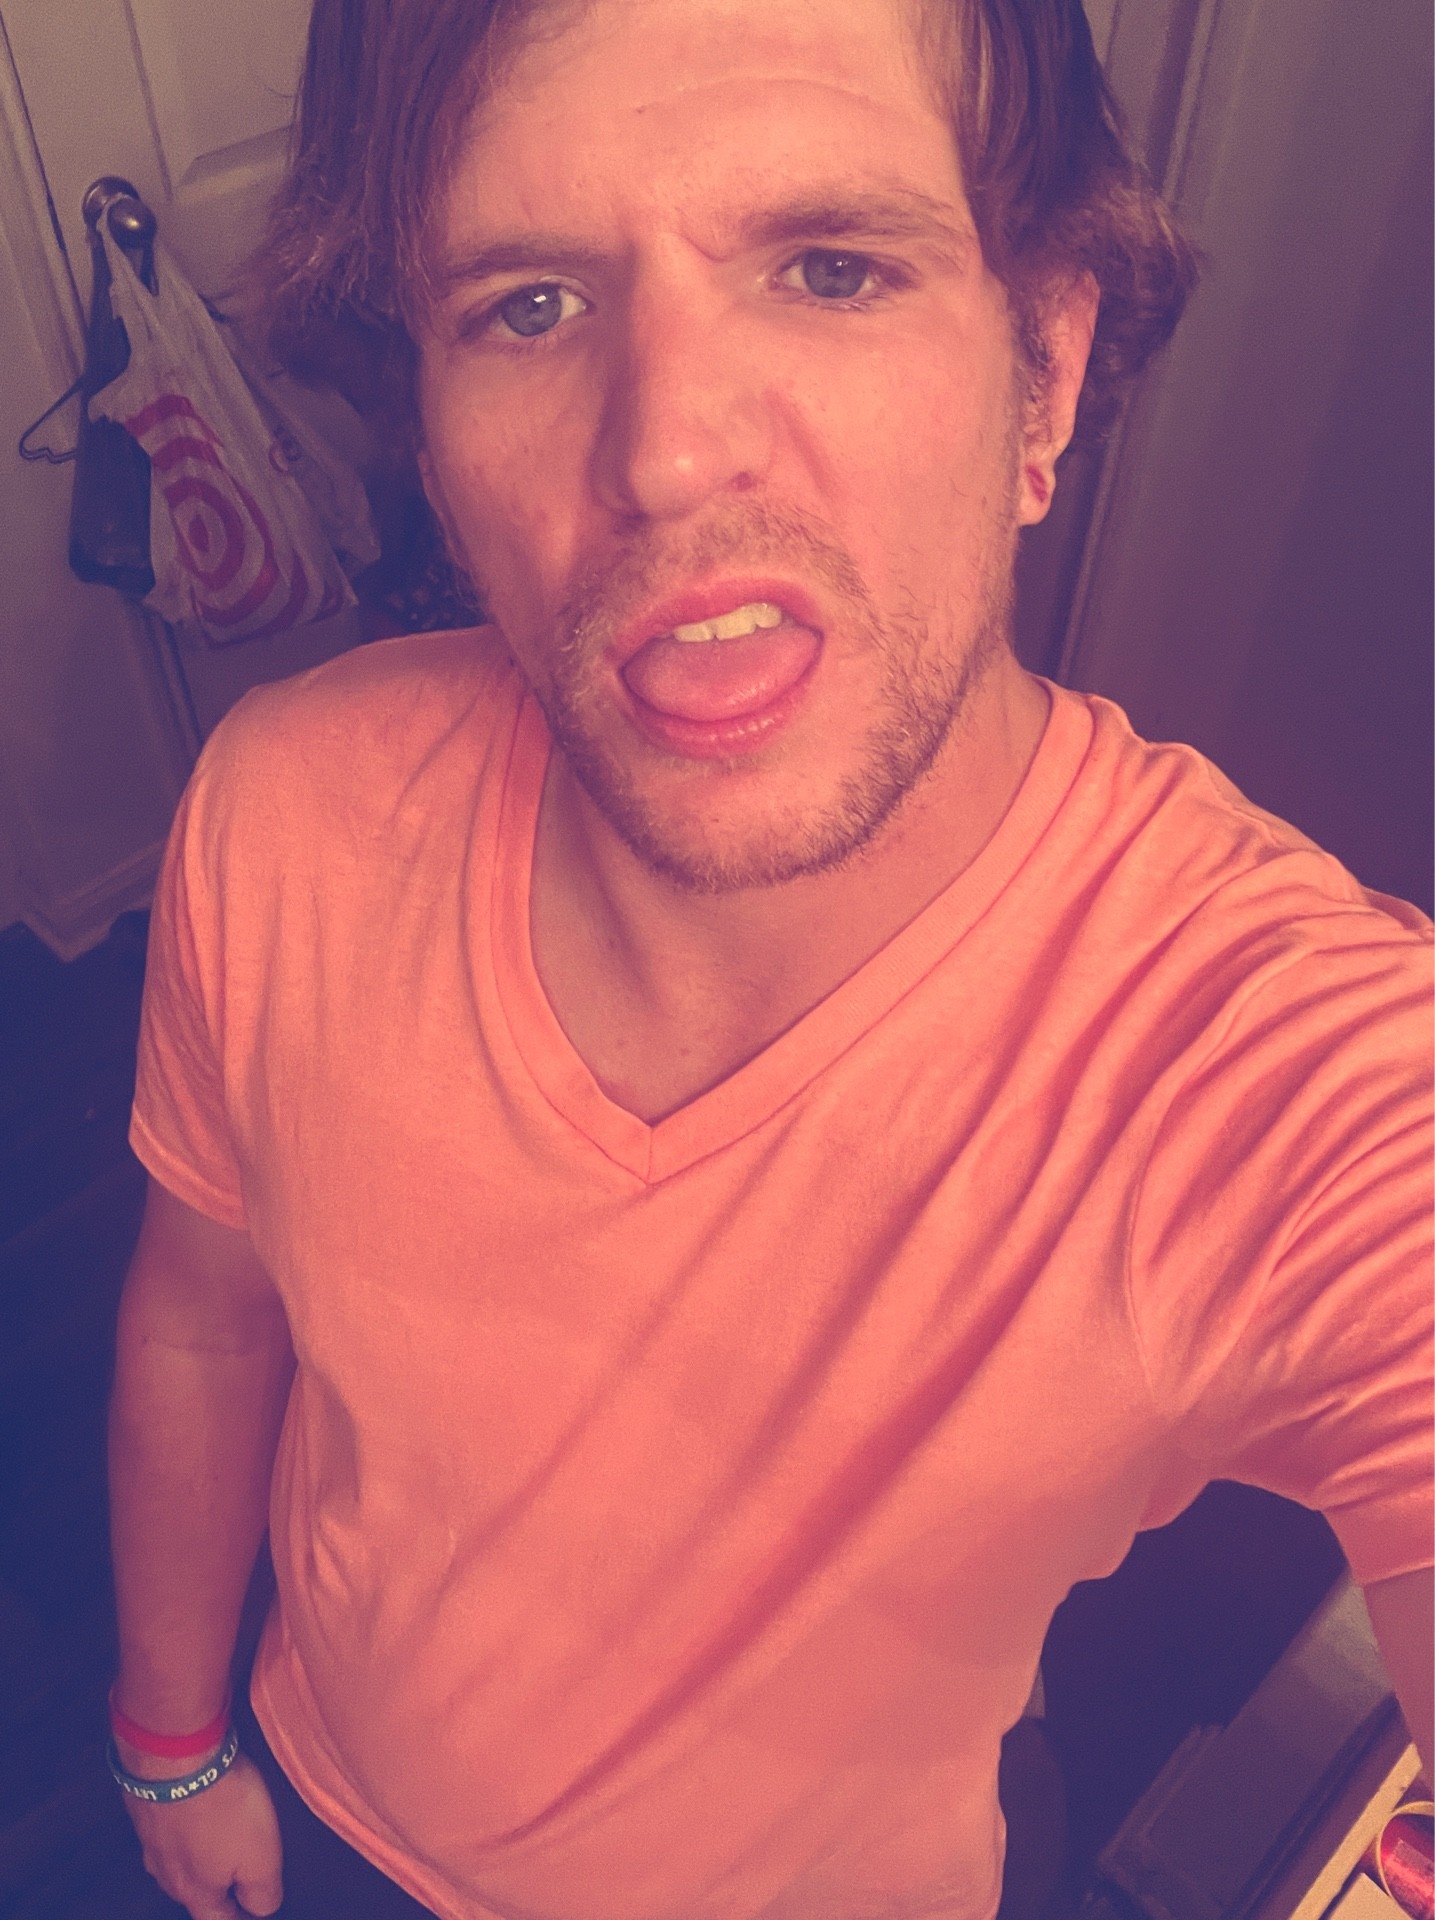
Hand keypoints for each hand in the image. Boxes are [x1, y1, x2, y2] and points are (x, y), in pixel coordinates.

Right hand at [122, 1750, 283, 1917]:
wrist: (175, 1756)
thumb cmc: (224, 1808)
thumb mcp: (261, 1859)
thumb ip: (262, 1893)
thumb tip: (262, 1910)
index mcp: (195, 1892)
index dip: (239, 1916)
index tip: (251, 1910)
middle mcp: (166, 1873)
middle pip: (194, 1892)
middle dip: (216, 1887)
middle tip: (236, 1874)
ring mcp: (151, 1838)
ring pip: (177, 1859)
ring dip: (197, 1853)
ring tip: (217, 1837)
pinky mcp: (145, 1805)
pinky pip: (168, 1823)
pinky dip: (184, 1821)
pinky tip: (195, 1805)